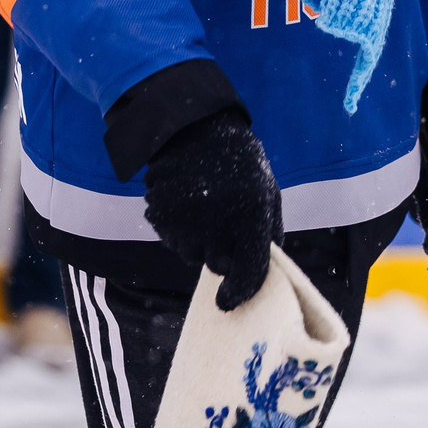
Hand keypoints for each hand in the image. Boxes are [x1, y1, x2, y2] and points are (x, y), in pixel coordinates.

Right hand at [143, 108, 279, 309]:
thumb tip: (264, 270)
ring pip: (190, 253)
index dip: (239, 292)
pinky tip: (185, 200)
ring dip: (197, 240)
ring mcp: (185, 219)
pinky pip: (169, 237)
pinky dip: (177, 227)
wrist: (194, 125)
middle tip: (222, 225)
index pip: (248, 270)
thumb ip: (268, 232)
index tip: (227, 302)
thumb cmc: (240, 164)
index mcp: (250, 215)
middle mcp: (217, 221)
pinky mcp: (160, 214)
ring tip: (204, 206)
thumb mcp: (267, 193)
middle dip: (220, 254)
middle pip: (216, 264)